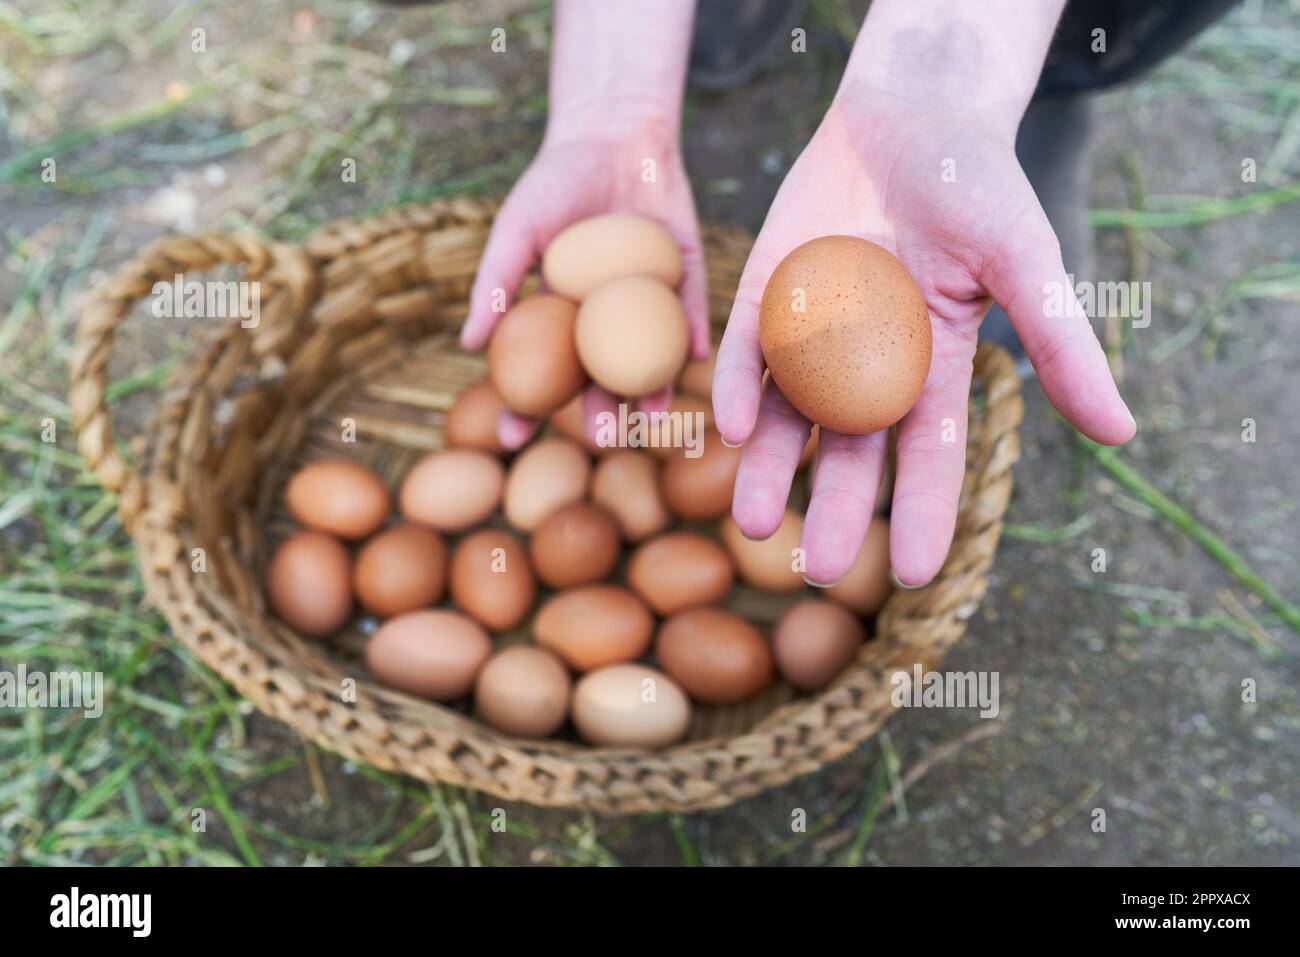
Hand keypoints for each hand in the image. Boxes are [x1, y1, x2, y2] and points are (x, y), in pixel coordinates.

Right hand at [461, 118, 708, 447]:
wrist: (614, 137)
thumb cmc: (554, 183)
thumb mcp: (517, 229)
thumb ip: (494, 283)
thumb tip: (469, 346)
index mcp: (560, 318)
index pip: (538, 375)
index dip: (524, 409)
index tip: (512, 439)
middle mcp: (605, 323)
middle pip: (599, 381)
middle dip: (598, 414)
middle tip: (598, 436)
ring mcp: (648, 307)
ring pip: (650, 362)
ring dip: (652, 392)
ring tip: (652, 418)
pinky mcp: (688, 282)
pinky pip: (693, 317)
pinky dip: (695, 337)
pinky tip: (696, 357)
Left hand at [713, 96, 1134, 587]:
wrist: (907, 117)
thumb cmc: (979, 187)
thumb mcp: (1025, 262)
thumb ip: (1061, 343)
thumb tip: (1122, 434)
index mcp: (933, 369)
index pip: (930, 456)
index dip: (925, 513)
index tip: (916, 575)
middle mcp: (867, 368)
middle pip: (850, 453)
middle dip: (836, 511)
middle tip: (816, 570)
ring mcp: (811, 338)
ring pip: (786, 418)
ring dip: (767, 469)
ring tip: (752, 522)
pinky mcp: (766, 300)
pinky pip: (746, 354)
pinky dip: (737, 387)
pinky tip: (730, 424)